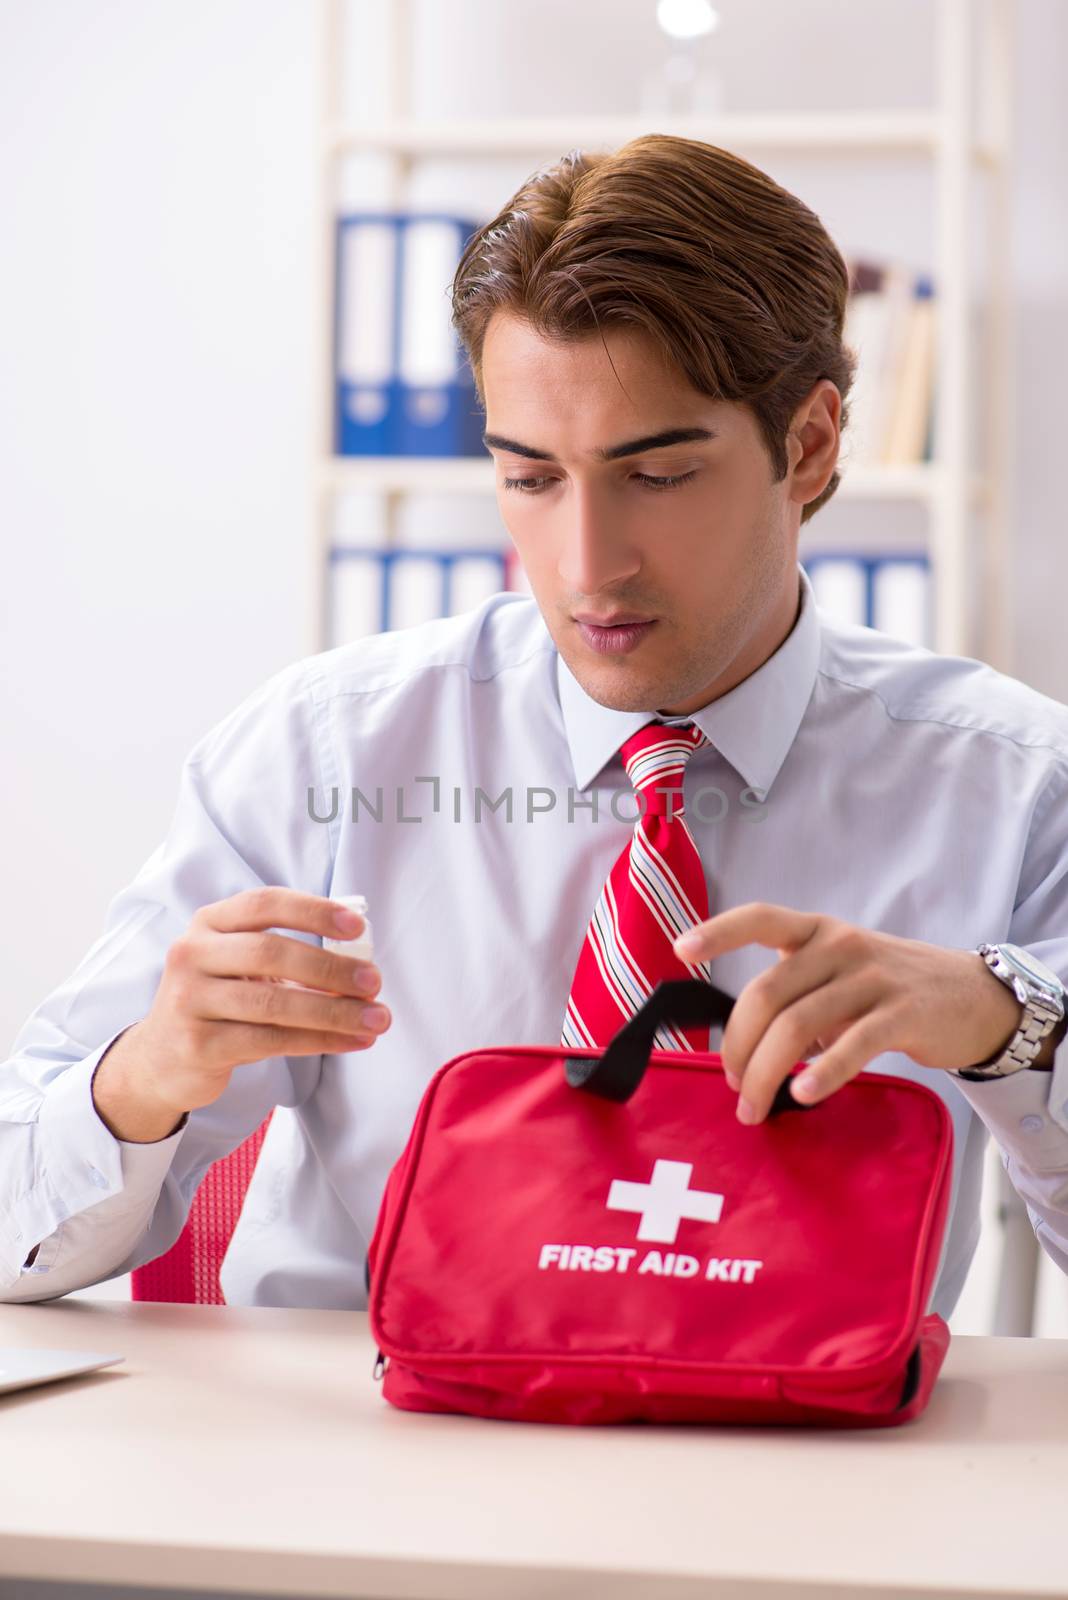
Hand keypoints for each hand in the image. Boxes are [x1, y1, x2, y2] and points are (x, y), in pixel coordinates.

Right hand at [135, 887, 391, 1115]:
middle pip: (270, 952)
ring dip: (334, 1011)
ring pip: (273, 1004)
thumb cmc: (219, 1002)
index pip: (264, 903)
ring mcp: (189, 1000)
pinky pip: (269, 1041)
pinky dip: (318, 1041)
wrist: (160, 1059)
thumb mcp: (240, 966)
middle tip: (374, 982)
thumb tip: (361, 962)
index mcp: (209, 923)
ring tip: (376, 1019)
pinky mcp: (197, 1045)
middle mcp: (192, 954)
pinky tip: (350, 1041)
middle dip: (330, 967)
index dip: (313, 911)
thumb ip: (289, 955)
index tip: (357, 927)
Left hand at [673, 903, 1022, 1124]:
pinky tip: (802, 1095)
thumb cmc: (891, 990)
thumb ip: (795, 1001)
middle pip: (767, 994)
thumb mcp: (839, 978)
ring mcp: (872, 977)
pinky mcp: (903, 1013)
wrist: (975, 997)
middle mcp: (839, 946)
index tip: (680, 950)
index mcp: (816, 932)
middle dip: (738, 1046)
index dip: (719, 931)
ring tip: (754, 1107)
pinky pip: (853, 1044)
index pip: (761, 918)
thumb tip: (745, 1051)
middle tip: (731, 1086)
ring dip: (766, 1072)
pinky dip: (822, 1072)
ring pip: (799, 1024)